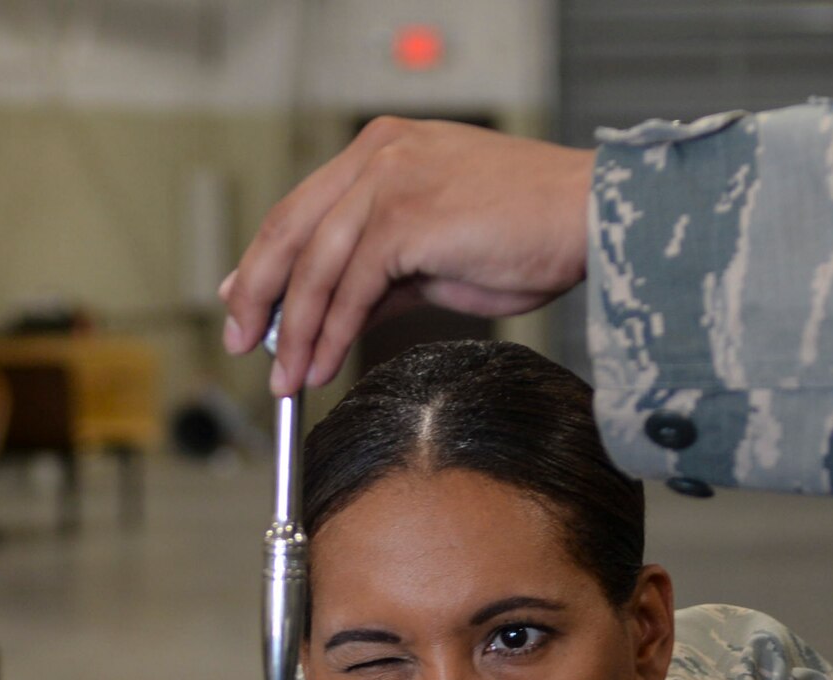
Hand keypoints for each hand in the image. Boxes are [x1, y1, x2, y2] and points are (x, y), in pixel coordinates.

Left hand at [220, 119, 596, 396]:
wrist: (589, 220)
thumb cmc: (529, 232)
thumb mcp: (433, 256)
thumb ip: (379, 276)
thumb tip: (330, 316)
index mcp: (382, 149)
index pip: (302, 210)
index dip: (264, 262)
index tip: (244, 304)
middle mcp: (379, 153)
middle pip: (290, 230)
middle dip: (258, 295)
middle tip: (243, 343)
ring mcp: (390, 179)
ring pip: (315, 264)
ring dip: (294, 330)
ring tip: (286, 377)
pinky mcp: (406, 216)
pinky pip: (350, 286)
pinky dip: (329, 332)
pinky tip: (321, 363)